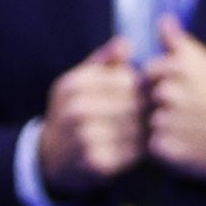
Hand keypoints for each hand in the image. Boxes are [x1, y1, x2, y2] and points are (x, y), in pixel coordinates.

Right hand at [40, 39, 146, 190]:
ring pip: (138, 127)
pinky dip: (141, 149)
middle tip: (156, 113)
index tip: (146, 93)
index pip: (128, 79)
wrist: (49, 155)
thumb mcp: (78, 81)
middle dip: (148, 108)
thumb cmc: (72, 110)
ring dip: (147, 128)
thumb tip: (126, 43)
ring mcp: (84, 136)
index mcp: (75, 84)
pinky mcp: (95, 162)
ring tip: (149, 127)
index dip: (143, 86)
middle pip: (135, 103)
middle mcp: (77, 109)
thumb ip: (103, 61)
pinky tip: (139, 145)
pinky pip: (133, 151)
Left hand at [146, 17, 205, 180]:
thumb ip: (181, 43)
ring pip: (149, 120)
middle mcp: (170, 92)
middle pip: (146, 95)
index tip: (182, 88)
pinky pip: (154, 143)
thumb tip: (163, 20)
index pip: (149, 70)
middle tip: (188, 110)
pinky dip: (166, 145)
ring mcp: (166, 120)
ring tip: (189, 126)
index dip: (162, 81)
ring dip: (164, 124)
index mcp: (180, 67)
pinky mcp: (165, 147)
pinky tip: (186, 141)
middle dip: (162, 103)